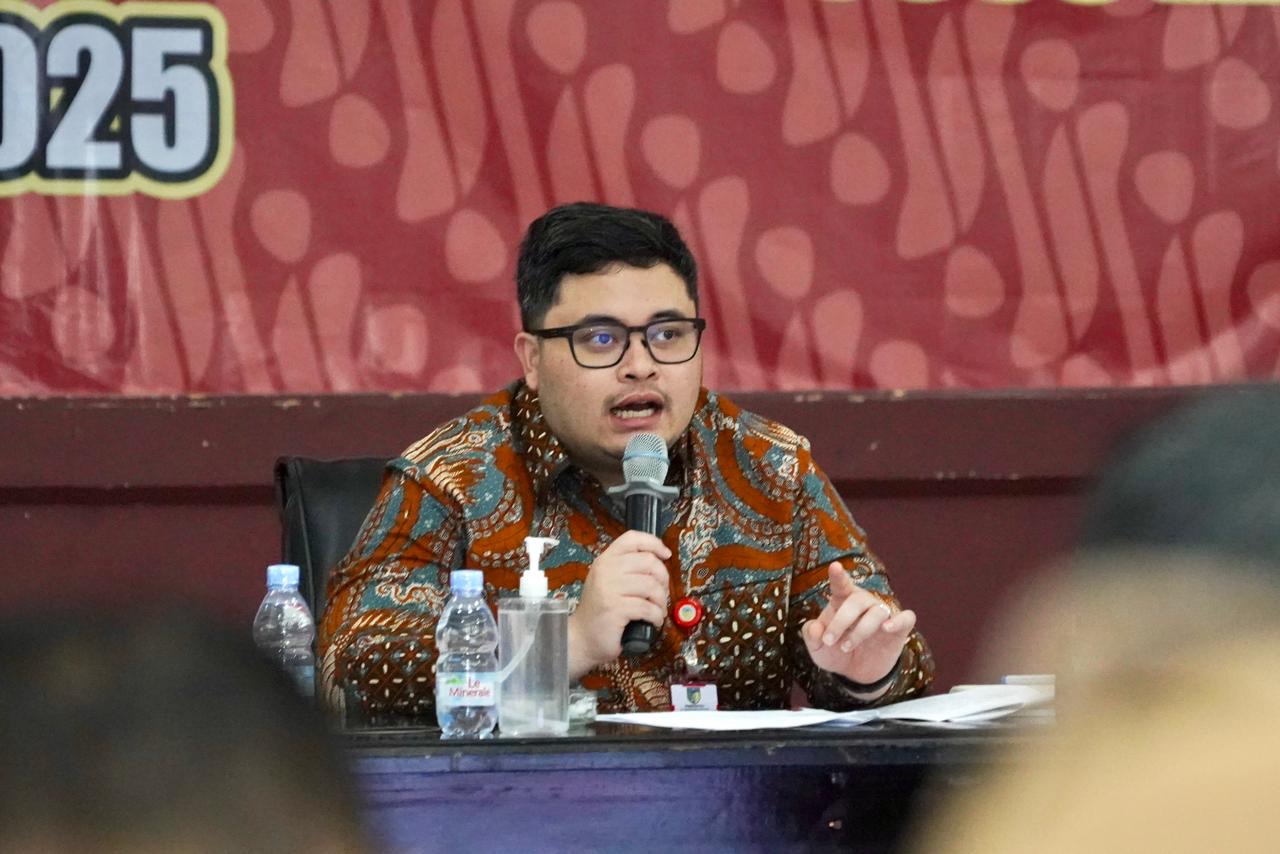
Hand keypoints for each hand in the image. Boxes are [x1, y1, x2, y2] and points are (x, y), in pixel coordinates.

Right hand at [568, 531, 670, 678]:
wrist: (582, 638)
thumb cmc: (601, 611)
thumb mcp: (609, 581)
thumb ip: (628, 568)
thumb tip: (660, 560)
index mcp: (605, 560)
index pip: (632, 538)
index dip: (654, 543)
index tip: (666, 555)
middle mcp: (605, 570)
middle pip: (648, 561)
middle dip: (663, 579)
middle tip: (661, 594)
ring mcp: (609, 589)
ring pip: (651, 585)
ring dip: (661, 600)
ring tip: (657, 610)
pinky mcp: (615, 609)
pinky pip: (647, 607)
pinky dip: (656, 616)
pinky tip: (653, 621)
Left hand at [802, 562, 914, 691]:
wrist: (856, 673)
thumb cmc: (835, 652)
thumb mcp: (818, 648)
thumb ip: (811, 636)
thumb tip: (815, 628)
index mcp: (842, 601)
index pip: (841, 585)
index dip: (838, 576)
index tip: (835, 567)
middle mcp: (864, 604)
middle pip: (856, 601)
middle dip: (841, 621)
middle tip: (829, 641)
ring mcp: (883, 615)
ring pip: (877, 613)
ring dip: (860, 631)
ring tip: (845, 647)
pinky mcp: (899, 629)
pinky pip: (906, 618)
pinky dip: (898, 621)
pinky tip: (886, 628)